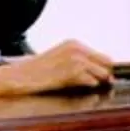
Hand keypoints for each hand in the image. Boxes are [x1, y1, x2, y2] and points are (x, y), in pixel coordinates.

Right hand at [0, 40, 115, 94]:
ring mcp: (76, 59)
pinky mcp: (73, 71)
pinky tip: (75, 86)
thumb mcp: (61, 59)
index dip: (105, 69)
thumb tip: (104, 74)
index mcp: (75, 44)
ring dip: (97, 82)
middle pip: (108, 63)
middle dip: (105, 75)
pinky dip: (88, 87)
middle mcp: (77, 49)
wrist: (21, 76)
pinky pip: (93, 81)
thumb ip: (81, 62)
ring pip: (103, 73)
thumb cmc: (39, 71)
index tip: (105, 78)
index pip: (103, 56)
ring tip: (82, 85)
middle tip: (99, 83)